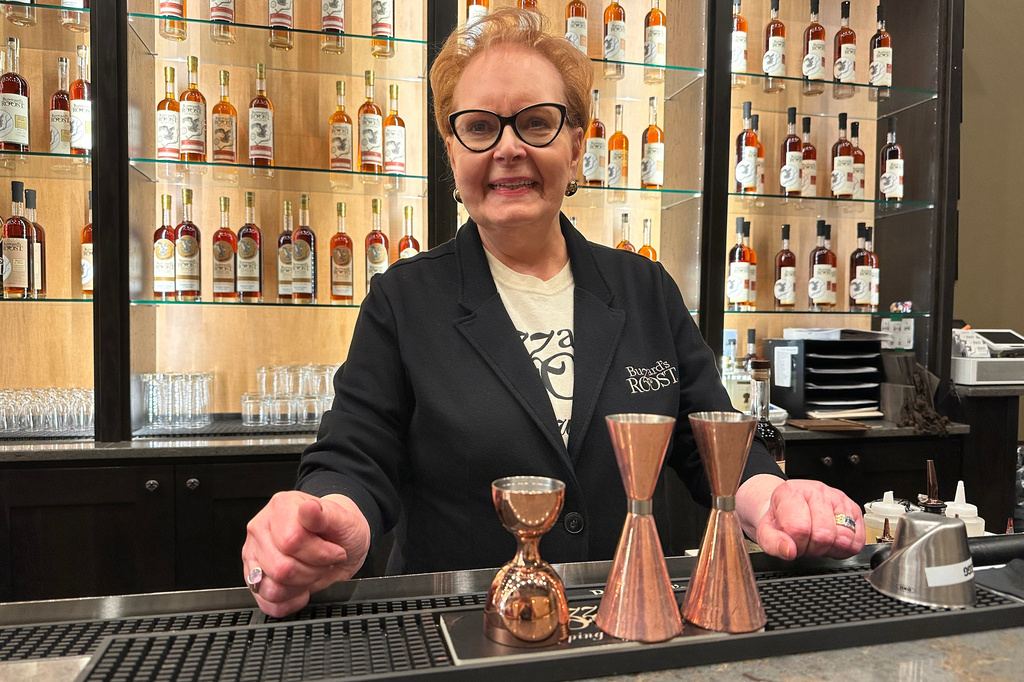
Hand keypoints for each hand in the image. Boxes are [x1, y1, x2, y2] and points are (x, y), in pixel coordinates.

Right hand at [241, 491, 370, 617]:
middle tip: (324, 563)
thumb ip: (324, 515)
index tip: (335, 552)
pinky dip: (291, 601)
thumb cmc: (339, 529)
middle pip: (281, 569)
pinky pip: (269, 603)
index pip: (291, 542)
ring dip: (301, 586)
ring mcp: (254, 555)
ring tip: (312, 571)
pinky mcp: (254, 580)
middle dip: (312, 571)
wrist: (340, 543)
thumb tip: (309, 509)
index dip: (319, 554)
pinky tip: (302, 586)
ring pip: (272, 589)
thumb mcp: (343, 519)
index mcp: (280, 508)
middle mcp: (261, 530)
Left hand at [754, 479, 864, 559]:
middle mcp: (816, 491)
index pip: (800, 528)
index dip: (797, 545)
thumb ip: (772, 542)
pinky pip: (859, 539)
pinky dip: (845, 548)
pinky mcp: (854, 509)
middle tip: (806, 544)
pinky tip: (831, 541)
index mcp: (791, 493)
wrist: (790, 506)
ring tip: (817, 541)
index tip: (792, 544)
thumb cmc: (780, 518)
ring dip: (830, 548)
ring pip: (844, 538)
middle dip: (813, 548)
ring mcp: (838, 498)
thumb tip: (789, 551)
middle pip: (824, 535)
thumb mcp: (765, 531)